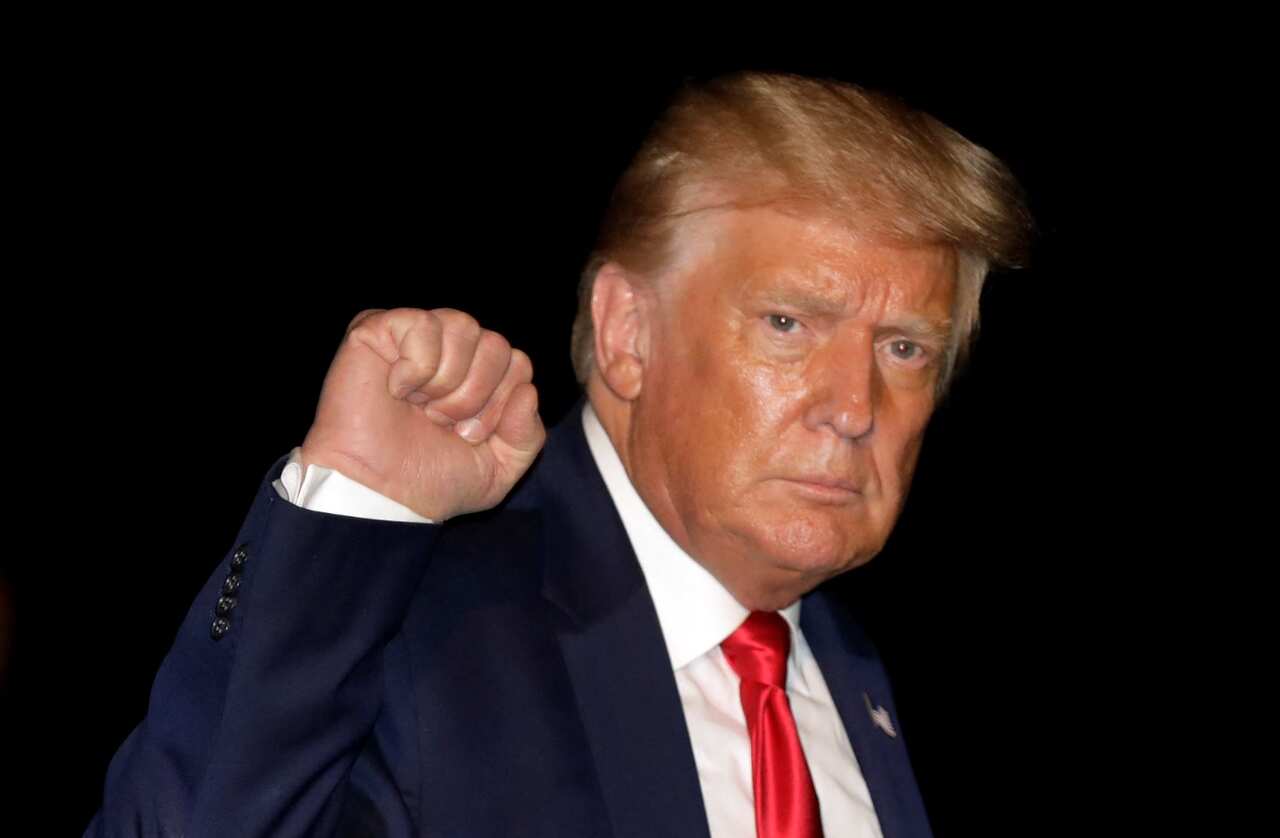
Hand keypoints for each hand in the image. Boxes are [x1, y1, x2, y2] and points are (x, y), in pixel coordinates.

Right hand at [299, 308, 544, 520]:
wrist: (379, 493)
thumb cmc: (431, 480)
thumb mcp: (499, 469)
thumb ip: (528, 434)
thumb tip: (528, 391)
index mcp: (480, 376)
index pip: (519, 364)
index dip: (500, 404)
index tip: (467, 435)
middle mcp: (451, 351)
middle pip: (496, 344)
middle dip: (474, 396)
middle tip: (441, 422)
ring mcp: (416, 337)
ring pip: (464, 327)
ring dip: (446, 381)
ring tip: (420, 407)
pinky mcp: (377, 329)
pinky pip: (423, 324)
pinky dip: (415, 366)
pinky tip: (396, 389)